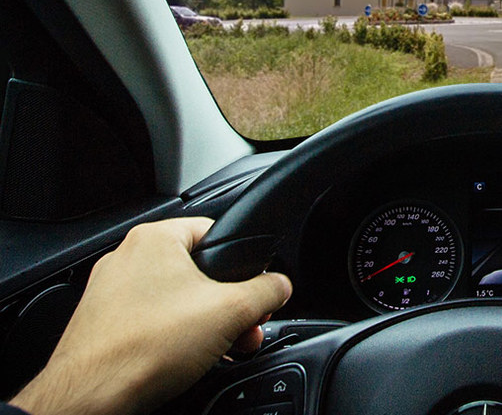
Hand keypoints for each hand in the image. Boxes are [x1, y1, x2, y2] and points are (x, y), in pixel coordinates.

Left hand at [10, 218, 291, 414]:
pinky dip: (176, 338)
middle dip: (229, 304)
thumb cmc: (145, 347)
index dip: (244, 263)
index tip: (256, 288)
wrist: (95, 395)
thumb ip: (267, 290)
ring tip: (221, 348)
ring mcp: (111, 293)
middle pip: (199, 272)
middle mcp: (127, 259)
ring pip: (177, 300)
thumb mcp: (232, 311)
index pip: (216, 232)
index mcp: (154, 239)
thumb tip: (280, 286)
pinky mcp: (106, 325)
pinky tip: (189, 360)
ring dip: (208, 324)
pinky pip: (153, 322)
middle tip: (244, 327)